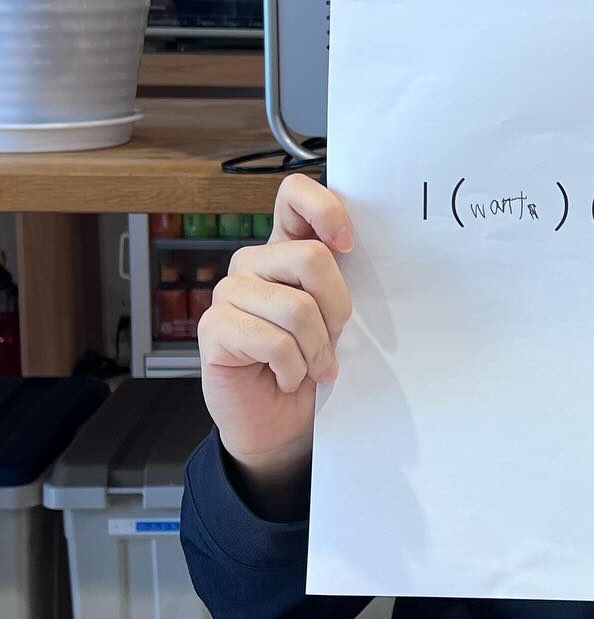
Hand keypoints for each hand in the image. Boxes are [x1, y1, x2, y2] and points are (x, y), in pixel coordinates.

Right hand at [198, 174, 354, 514]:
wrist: (282, 423)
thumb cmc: (311, 366)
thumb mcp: (336, 319)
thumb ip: (339, 280)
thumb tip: (354, 247)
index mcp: (285, 250)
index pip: (293, 195)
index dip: (325, 209)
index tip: (348, 246)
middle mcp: (253, 264)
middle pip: (310, 258)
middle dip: (336, 309)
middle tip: (333, 340)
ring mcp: (228, 294)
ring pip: (297, 307)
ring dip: (317, 350)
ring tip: (312, 368)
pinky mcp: (214, 328)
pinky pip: (274, 341)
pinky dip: (293, 369)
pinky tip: (286, 378)